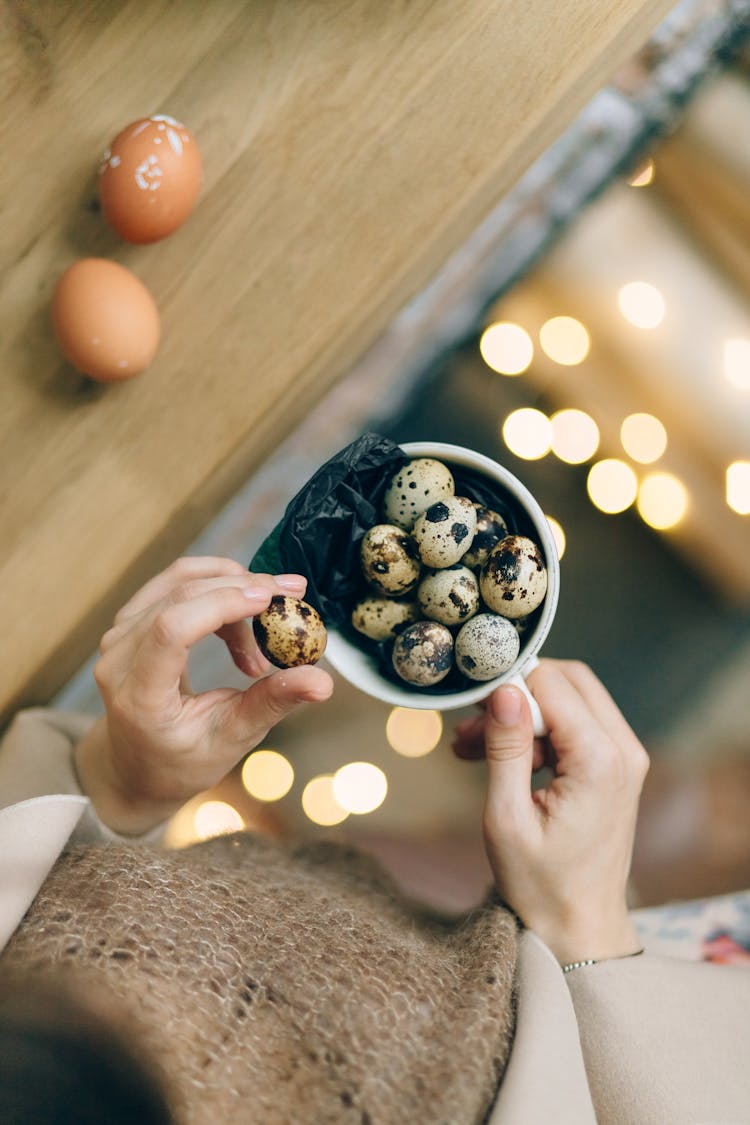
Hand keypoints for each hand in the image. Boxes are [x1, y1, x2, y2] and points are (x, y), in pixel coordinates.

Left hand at [75, 556, 332, 834]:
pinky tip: (246, 610)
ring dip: (234, 585)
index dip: (222, 605)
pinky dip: (217, 585)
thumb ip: (273, 704)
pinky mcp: (129, 620)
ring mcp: (118, 635)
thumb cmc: (184, 760)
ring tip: (272, 615)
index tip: (272, 600)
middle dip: (242, 588)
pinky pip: (175, 581)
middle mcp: (118, 658)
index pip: (171, 630)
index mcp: (139, 696)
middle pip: (181, 597)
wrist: (137, 766)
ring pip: (182, 580)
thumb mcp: (232, 739)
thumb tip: (323, 682)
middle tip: (293, 597)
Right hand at [453, 659, 648, 963]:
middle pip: (568, 678)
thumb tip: (503, 690)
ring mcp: (626, 757)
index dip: (506, 686)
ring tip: (472, 745)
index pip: (551, 683)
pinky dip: (538, 730)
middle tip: (471, 724)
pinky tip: (500, 757)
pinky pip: (577, 722)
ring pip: (571, 696)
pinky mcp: (617, 765)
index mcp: (600, 761)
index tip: (468, 708)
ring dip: (522, 713)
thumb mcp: (506, 817)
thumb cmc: (540, 884)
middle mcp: (624, 750)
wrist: (580, 925)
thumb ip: (505, 748)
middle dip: (516, 692)